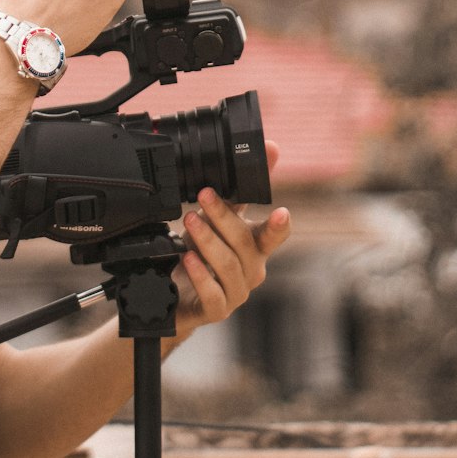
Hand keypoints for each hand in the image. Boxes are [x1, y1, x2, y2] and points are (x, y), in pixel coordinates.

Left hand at [173, 142, 290, 336]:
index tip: (281, 212)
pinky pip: (213, 293)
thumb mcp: (218, 218)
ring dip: (208, 240)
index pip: (274, 235)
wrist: (176, 295)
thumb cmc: (200, 253)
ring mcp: (236, 292)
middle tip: (203, 196)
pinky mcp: (217, 309)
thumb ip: (240, 189)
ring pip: (227, 265)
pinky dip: (200, 274)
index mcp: (256, 247)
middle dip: (223, 217)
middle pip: (244, 243)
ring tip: (190, 221)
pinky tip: (188, 259)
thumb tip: (270, 148)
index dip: (279, 225)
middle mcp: (251, 269)